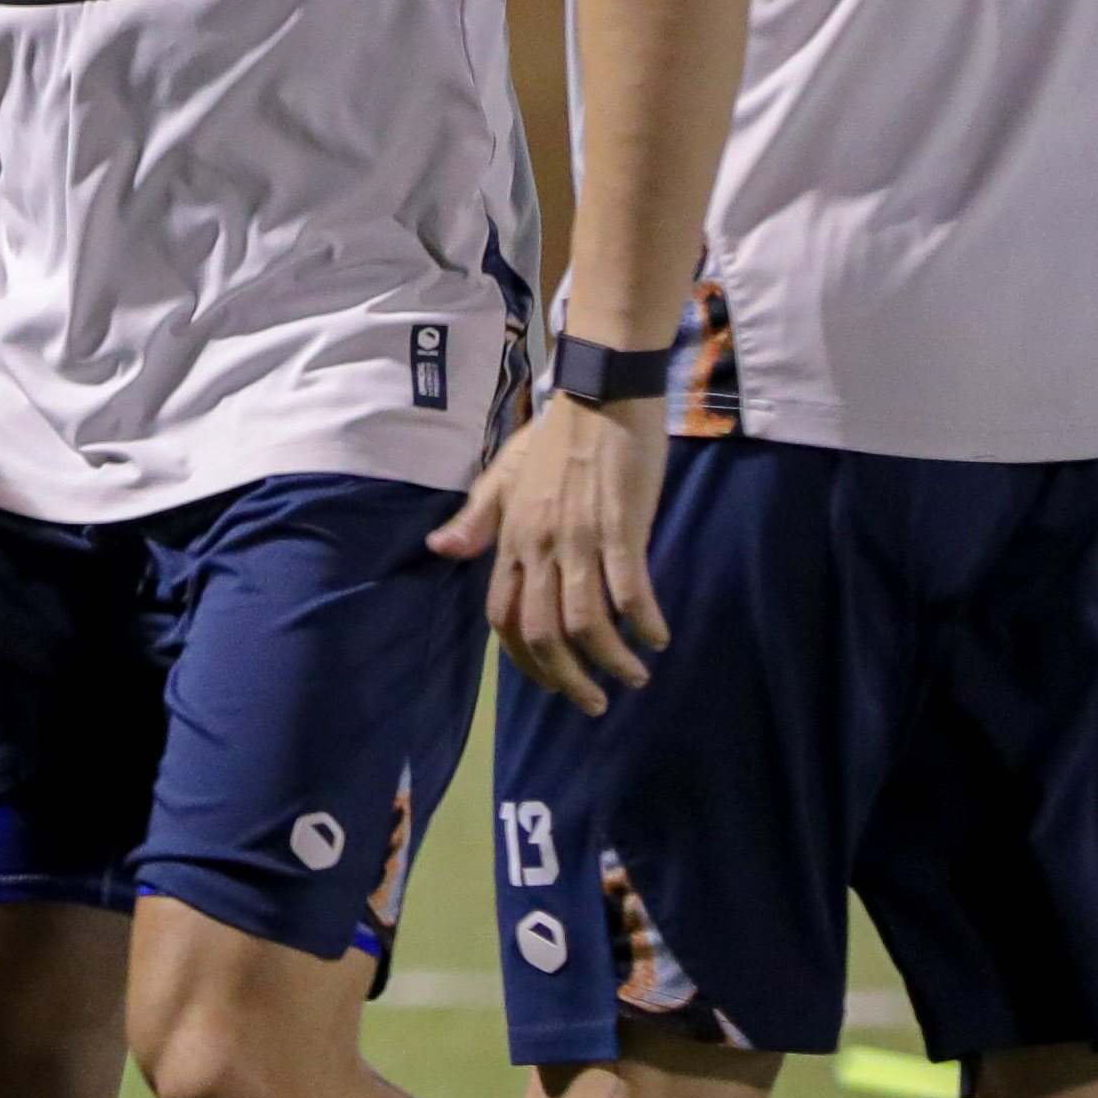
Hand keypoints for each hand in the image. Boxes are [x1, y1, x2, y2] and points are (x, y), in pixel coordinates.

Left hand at [433, 391, 670, 706]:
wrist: (601, 394)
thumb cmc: (557, 436)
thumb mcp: (505, 475)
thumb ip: (478, 519)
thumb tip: (440, 549)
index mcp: (512, 537)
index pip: (503, 616)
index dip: (525, 660)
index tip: (552, 681)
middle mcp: (539, 544)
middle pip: (542, 631)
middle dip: (568, 678)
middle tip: (594, 703)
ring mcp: (580, 537)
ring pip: (585, 621)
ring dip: (611, 660)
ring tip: (634, 678)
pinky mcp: (621, 526)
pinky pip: (628, 589)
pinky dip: (643, 622)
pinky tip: (657, 637)